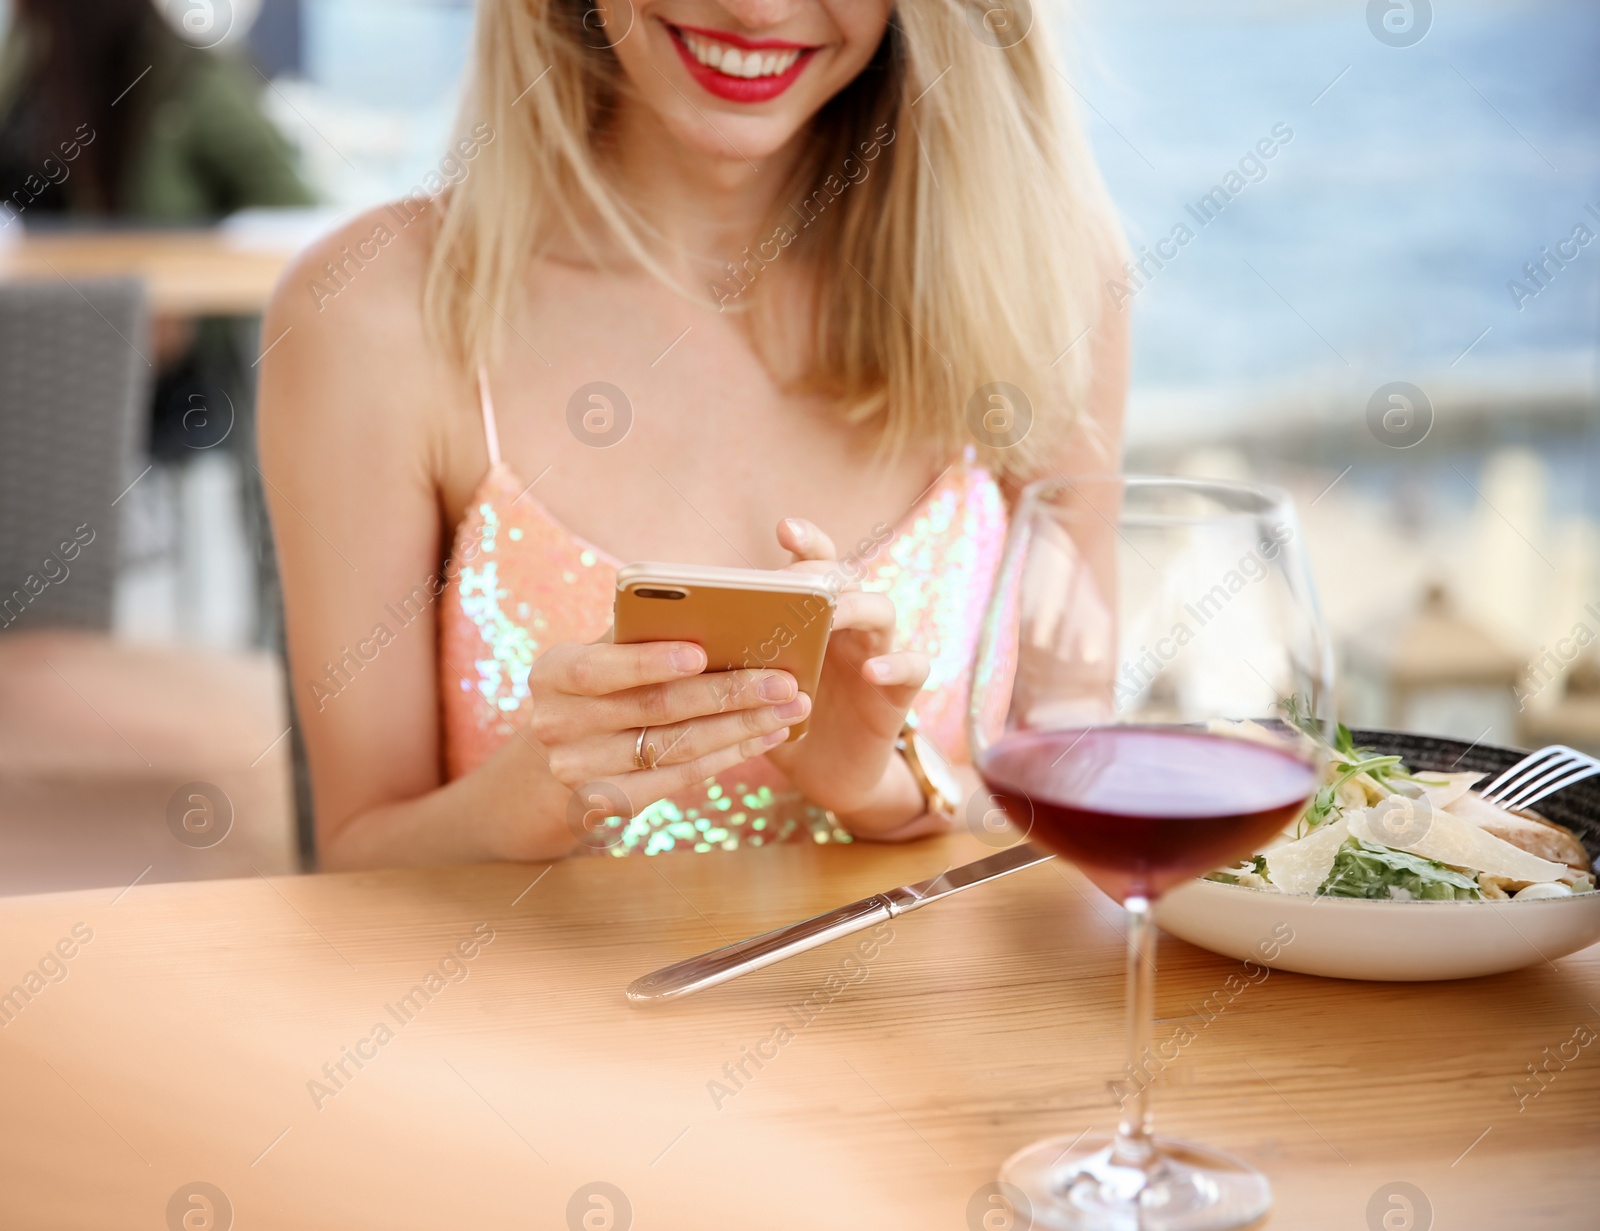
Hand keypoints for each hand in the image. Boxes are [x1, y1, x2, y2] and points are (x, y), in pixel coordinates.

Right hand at [515, 639, 808, 853]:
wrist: (557, 756)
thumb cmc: (601, 683)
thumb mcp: (604, 653)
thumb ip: (642, 633)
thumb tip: (719, 613)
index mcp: (553, 674)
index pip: (599, 668)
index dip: (649, 661)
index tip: (702, 652)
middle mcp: (558, 726)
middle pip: (655, 710)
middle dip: (728, 693)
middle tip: (783, 682)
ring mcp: (581, 771)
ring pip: (677, 747)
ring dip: (742, 727)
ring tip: (789, 709)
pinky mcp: (609, 803)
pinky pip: (680, 778)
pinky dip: (728, 755)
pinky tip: (763, 736)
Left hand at [762, 518, 946, 840]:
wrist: (823, 776)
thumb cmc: (780, 722)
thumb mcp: (750, 690)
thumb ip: (730, 660)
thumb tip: (676, 637)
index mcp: (811, 616)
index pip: (813, 566)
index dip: (806, 542)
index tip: (785, 528)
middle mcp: (847, 625)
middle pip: (847, 577)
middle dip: (825, 569)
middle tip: (801, 574)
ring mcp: (877, 653)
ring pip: (882, 609)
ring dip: (857, 607)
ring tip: (831, 615)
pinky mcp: (898, 691)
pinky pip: (912, 665)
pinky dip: (895, 663)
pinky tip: (871, 670)